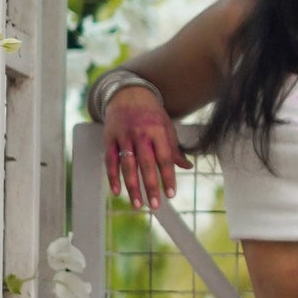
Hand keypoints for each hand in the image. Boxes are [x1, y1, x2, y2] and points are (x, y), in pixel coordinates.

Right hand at [103, 86, 189, 212]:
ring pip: (127, 165)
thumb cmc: (152, 113)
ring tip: (138, 204)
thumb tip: (187, 167)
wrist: (128, 93)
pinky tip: (117, 191)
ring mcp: (123, 136)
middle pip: (146, 164)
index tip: (171, 195)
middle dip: (150, 186)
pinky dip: (112, 177)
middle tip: (155, 205)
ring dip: (132, 186)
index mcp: (158, 131)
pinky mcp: (109, 138)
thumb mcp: (167, 127)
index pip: (164, 158)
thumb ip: (174, 148)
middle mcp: (140, 134)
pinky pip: (110, 160)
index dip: (167, 177)